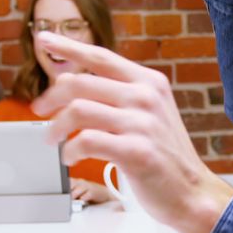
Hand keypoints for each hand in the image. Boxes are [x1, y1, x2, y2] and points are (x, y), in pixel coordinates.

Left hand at [30, 31, 232, 232]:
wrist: (192, 192)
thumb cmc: (165, 156)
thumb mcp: (151, 113)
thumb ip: (120, 95)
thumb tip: (72, 83)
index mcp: (149, 82)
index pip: (100, 57)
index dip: (68, 46)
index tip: (45, 40)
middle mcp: (146, 97)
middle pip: (80, 82)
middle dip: (51, 97)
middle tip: (41, 111)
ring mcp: (142, 123)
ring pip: (77, 111)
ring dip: (56, 127)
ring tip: (53, 140)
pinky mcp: (136, 151)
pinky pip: (85, 141)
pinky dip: (70, 150)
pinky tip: (71, 157)